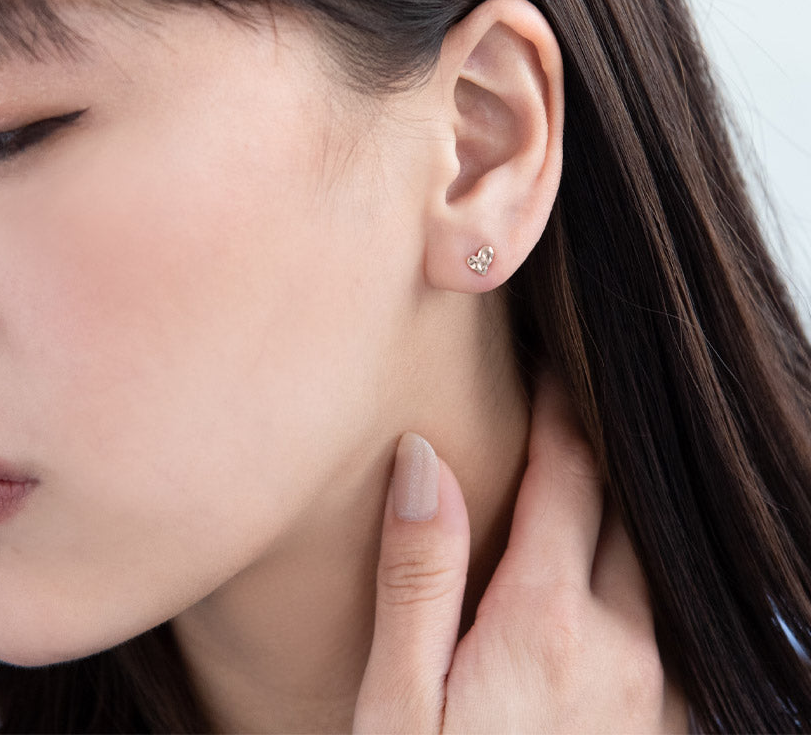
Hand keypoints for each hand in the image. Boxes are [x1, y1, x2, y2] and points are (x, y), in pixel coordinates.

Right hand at [353, 377, 688, 733]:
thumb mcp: (398, 703)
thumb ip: (417, 580)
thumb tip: (424, 460)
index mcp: (547, 623)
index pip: (569, 472)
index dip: (557, 407)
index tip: (544, 364)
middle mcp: (625, 649)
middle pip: (623, 509)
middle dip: (590, 452)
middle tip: (555, 410)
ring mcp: (658, 695)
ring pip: (650, 564)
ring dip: (614, 515)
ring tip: (570, 483)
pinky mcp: (664, 729)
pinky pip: (664, 624)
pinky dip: (632, 578)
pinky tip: (593, 579)